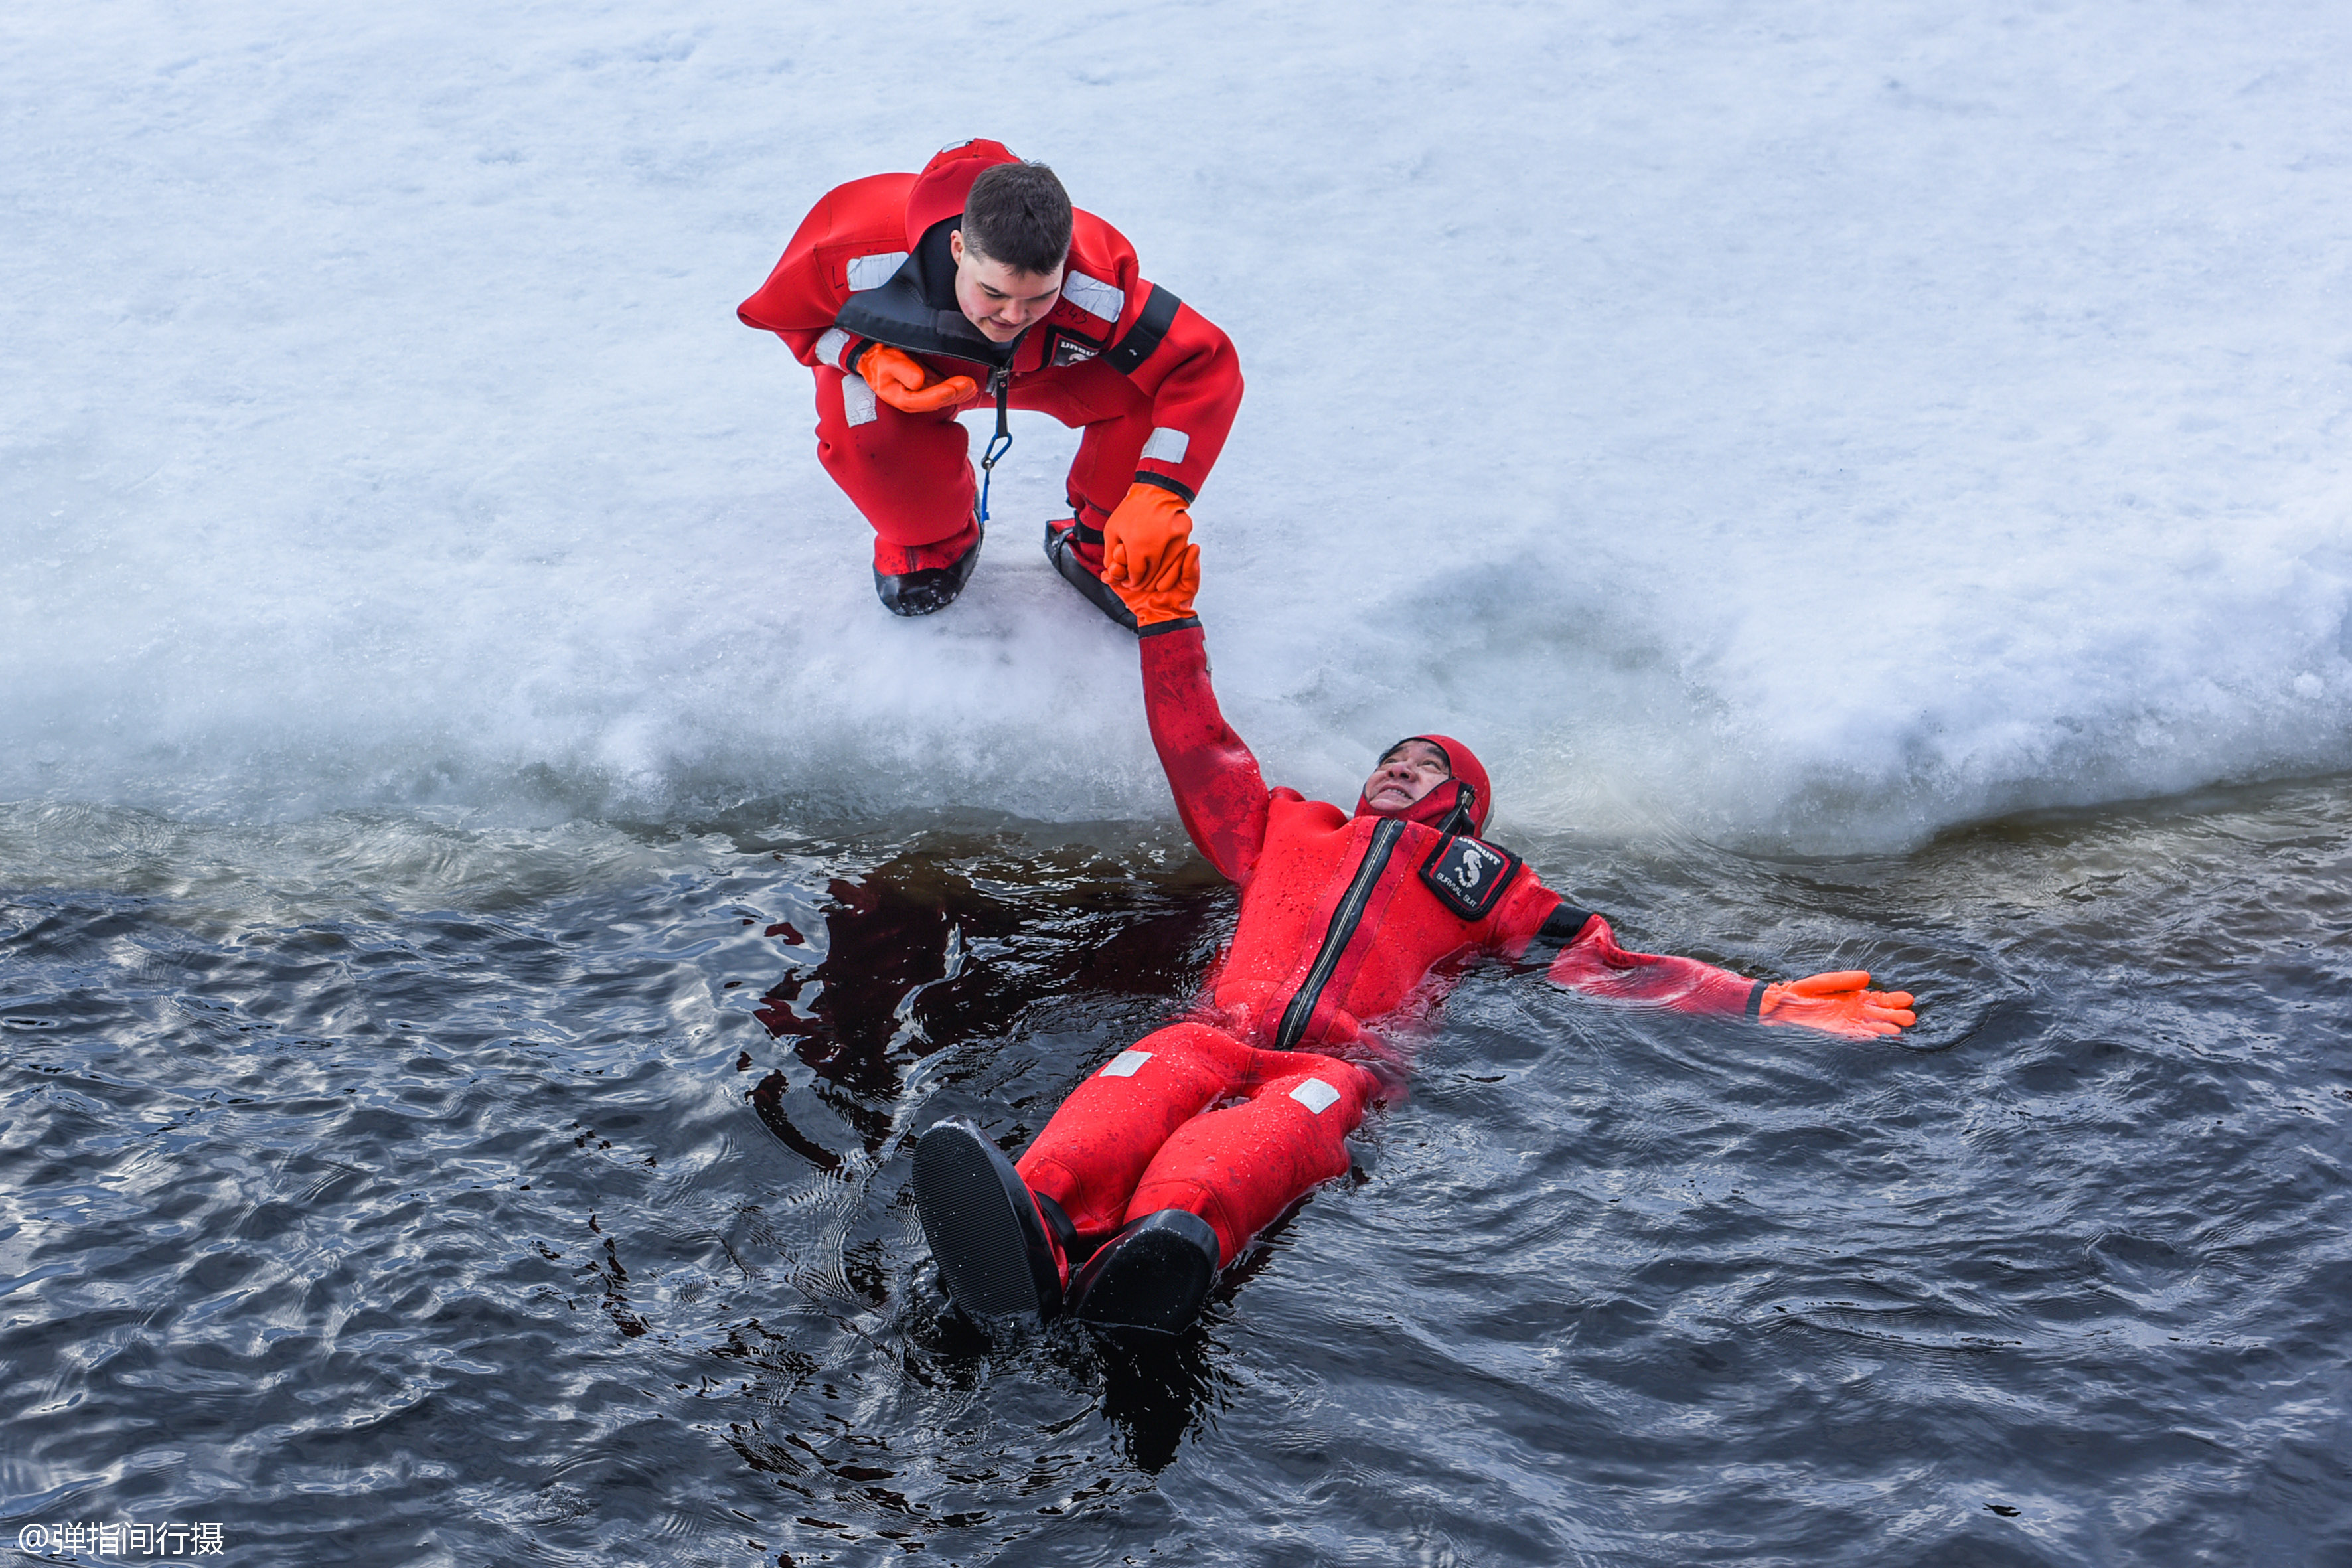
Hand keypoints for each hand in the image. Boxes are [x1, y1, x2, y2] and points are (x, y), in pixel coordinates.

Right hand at [858, 344, 975, 413]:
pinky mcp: (931, 389)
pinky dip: (959, 389)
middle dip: (955, 393)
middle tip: (968, 385)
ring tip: (972, 385)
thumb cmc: (880, 362)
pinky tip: (968, 386)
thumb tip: (918, 381)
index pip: (923, 400)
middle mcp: (915, 401)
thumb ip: (902, 371)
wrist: (878, 359)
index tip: (951, 389)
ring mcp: (924, 395)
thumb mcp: (886, 363)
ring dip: (960, 393)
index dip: (939, 395)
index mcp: (902, 398)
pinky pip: (947, 391)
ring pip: (946, 398)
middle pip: (938, 401)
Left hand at [1102, 482, 1192, 589]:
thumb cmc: (1131, 510)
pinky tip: (1160, 563)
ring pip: (1167, 569)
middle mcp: (1157, 545)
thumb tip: (1111, 573)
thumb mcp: (1112, 530)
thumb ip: (1110, 555)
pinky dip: (1169, 563)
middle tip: (1138, 584)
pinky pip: (1177, 557)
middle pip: (1152, 575)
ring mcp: (1173, 541)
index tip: (1129, 583)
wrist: (1155, 491)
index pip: (1137, 575)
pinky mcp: (1184, 536)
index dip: (1132, 582)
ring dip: (1158, 576)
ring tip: (1149, 576)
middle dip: (1144, 582)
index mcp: (1137, 545)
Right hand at [1112, 541, 1200, 626]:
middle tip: (1131, 568)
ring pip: (1116, 557)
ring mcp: (1130, 568)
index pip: (1149, 542)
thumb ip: (1191, 567)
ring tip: (1120, 573)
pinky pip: (1108, 574)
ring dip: (1116, 565)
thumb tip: (1194, 547)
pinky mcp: (1119, 581)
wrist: (1163, 617)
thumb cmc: (1179, 599)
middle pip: (1129, 546)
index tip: (1153, 563)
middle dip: (1126, 555)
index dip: (1148, 550)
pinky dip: (1108, 575)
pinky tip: (1113, 578)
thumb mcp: (1189, 584)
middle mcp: (1143, 558)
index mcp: (1160, 553)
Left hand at [1758, 971, 1915, 1038]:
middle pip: (1878, 1015)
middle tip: (1910, 1018)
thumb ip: (1843, 980)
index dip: (1893, 1000)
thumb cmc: (1799, 993)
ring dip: (1883, 1028)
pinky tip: (1876, 1036)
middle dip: (1894, 1016)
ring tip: (1897, 1030)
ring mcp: (1844, 1024)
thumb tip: (1867, 978)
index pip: (1878, 1000)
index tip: (1908, 999)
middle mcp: (1851, 1012)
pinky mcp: (1833, 1033)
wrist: (1777, 1007)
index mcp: (1852, 998)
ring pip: (1869, 1026)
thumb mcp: (1822, 981)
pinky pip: (1852, 1035)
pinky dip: (1864, 1036)